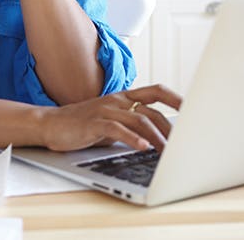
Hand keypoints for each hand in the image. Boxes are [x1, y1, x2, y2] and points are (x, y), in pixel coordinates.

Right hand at [37, 85, 182, 152]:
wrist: (50, 124)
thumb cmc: (82, 125)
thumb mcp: (111, 122)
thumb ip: (131, 126)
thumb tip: (158, 140)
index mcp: (123, 98)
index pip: (156, 91)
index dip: (176, 99)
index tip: (194, 110)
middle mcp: (116, 101)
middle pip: (152, 110)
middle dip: (171, 129)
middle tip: (183, 145)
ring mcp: (105, 110)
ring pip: (139, 120)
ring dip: (156, 137)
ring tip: (167, 153)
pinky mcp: (93, 123)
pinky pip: (117, 129)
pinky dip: (132, 139)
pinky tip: (142, 148)